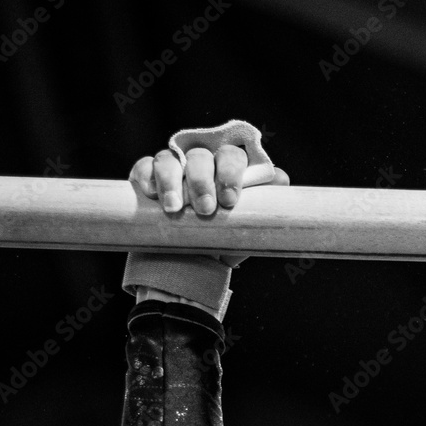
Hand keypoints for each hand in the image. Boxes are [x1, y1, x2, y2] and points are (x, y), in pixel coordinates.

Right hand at [129, 145, 289, 266]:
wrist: (191, 269)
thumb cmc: (224, 242)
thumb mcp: (248, 227)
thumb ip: (266, 203)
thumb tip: (282, 179)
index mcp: (227, 169)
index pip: (231, 156)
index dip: (230, 172)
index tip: (230, 200)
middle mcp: (200, 165)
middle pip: (200, 156)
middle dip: (202, 181)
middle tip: (205, 210)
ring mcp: (172, 170)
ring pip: (169, 160)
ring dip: (172, 181)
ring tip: (174, 209)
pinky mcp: (146, 180)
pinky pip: (144, 167)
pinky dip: (147, 177)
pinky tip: (151, 194)